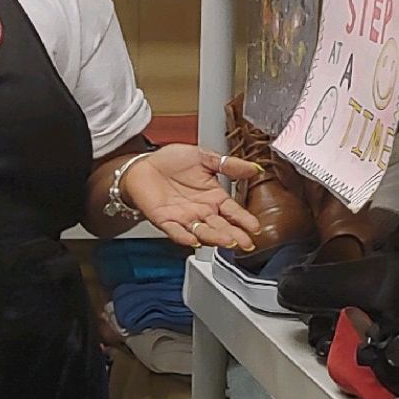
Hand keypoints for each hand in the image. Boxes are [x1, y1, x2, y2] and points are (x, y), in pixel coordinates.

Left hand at [120, 145, 261, 249]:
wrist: (143, 164)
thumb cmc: (171, 162)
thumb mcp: (203, 157)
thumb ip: (227, 164)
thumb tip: (254, 168)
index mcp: (213, 197)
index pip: (233, 212)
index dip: (244, 220)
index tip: (255, 227)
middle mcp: (201, 211)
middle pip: (221, 227)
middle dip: (234, 235)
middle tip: (245, 241)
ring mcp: (184, 217)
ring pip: (202, 232)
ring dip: (215, 238)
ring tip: (227, 240)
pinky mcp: (165, 220)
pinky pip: (176, 232)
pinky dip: (185, 236)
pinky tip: (194, 239)